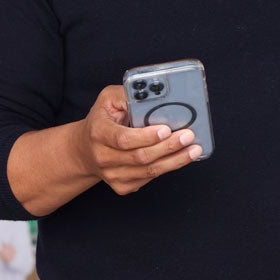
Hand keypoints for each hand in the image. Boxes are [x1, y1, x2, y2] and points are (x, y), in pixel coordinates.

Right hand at [78, 84, 201, 195]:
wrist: (86, 149)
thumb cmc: (102, 120)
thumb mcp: (108, 99)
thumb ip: (128, 94)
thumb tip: (153, 93)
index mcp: (98, 132)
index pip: (123, 139)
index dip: (146, 136)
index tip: (166, 129)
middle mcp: (102, 157)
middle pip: (140, 157)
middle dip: (168, 147)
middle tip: (188, 136)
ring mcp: (112, 175)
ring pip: (149, 171)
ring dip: (174, 160)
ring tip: (193, 149)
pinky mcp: (122, 186)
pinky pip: (149, 178)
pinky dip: (168, 168)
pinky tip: (180, 158)